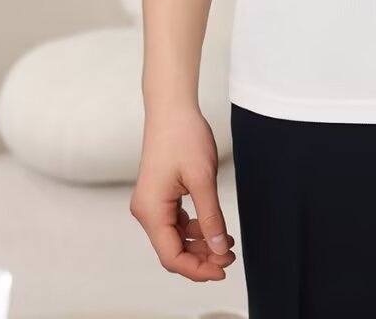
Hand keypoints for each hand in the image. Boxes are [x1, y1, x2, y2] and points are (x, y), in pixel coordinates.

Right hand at [130, 104, 236, 281]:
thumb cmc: (182, 135)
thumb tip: (218, 247)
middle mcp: (146, 210)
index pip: (171, 256)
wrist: (172, 107)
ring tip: (225, 242)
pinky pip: (175, 222)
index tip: (222, 268)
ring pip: (175, 237)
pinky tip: (213, 226)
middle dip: (201, 257)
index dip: (198, 268)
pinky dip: (194, 228)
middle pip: (172, 250)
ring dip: (199, 243)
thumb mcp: (202, 179)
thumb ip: (211, 217)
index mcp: (151, 210)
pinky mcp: (159, 195)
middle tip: (229, 255)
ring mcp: (151, 203)